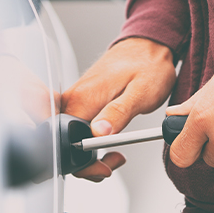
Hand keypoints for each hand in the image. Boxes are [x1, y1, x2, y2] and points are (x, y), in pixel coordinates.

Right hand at [62, 37, 176, 180]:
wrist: (148, 46)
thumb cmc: (147, 65)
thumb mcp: (140, 93)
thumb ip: (117, 114)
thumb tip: (99, 134)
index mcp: (84, 97)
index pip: (69, 141)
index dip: (85, 162)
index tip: (106, 166)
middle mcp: (73, 98)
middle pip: (65, 143)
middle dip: (86, 163)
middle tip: (113, 162)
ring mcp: (75, 99)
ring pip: (70, 138)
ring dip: (89, 154)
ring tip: (115, 154)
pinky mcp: (80, 101)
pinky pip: (77, 128)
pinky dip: (90, 141)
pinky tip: (107, 140)